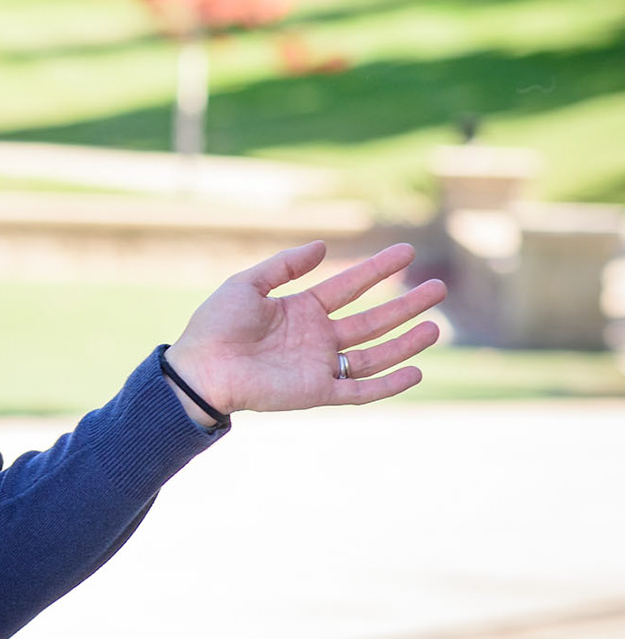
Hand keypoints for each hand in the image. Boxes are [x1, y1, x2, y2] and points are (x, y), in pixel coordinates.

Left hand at [165, 241, 446, 416]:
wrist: (200, 368)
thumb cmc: (216, 325)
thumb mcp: (247, 284)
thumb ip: (285, 265)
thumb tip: (323, 246)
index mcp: (301, 310)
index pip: (349, 286)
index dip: (378, 269)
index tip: (407, 252)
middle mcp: (317, 337)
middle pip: (372, 319)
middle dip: (405, 305)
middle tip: (438, 287)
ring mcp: (320, 365)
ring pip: (374, 354)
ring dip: (405, 342)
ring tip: (435, 326)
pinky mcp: (317, 392)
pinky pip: (361, 390)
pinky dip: (389, 383)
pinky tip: (416, 370)